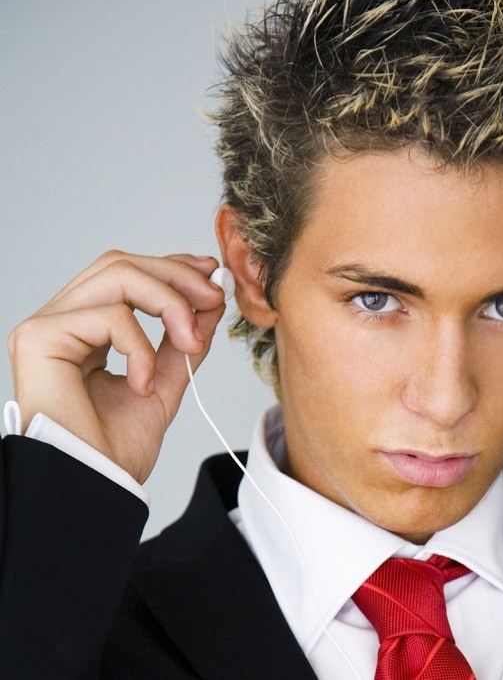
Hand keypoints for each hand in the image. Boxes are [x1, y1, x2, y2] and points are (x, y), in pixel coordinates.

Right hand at [7, 251, 226, 482]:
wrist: (93, 488)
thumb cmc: (114, 449)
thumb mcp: (165, 381)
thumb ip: (183, 340)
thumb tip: (211, 301)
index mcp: (84, 329)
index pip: (126, 274)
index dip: (171, 266)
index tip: (212, 274)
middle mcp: (61, 321)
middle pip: (122, 265)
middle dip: (178, 276)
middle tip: (213, 300)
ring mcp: (45, 327)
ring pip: (118, 275)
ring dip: (169, 302)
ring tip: (190, 342)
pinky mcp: (38, 338)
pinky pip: (110, 315)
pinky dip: (141, 346)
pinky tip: (144, 383)